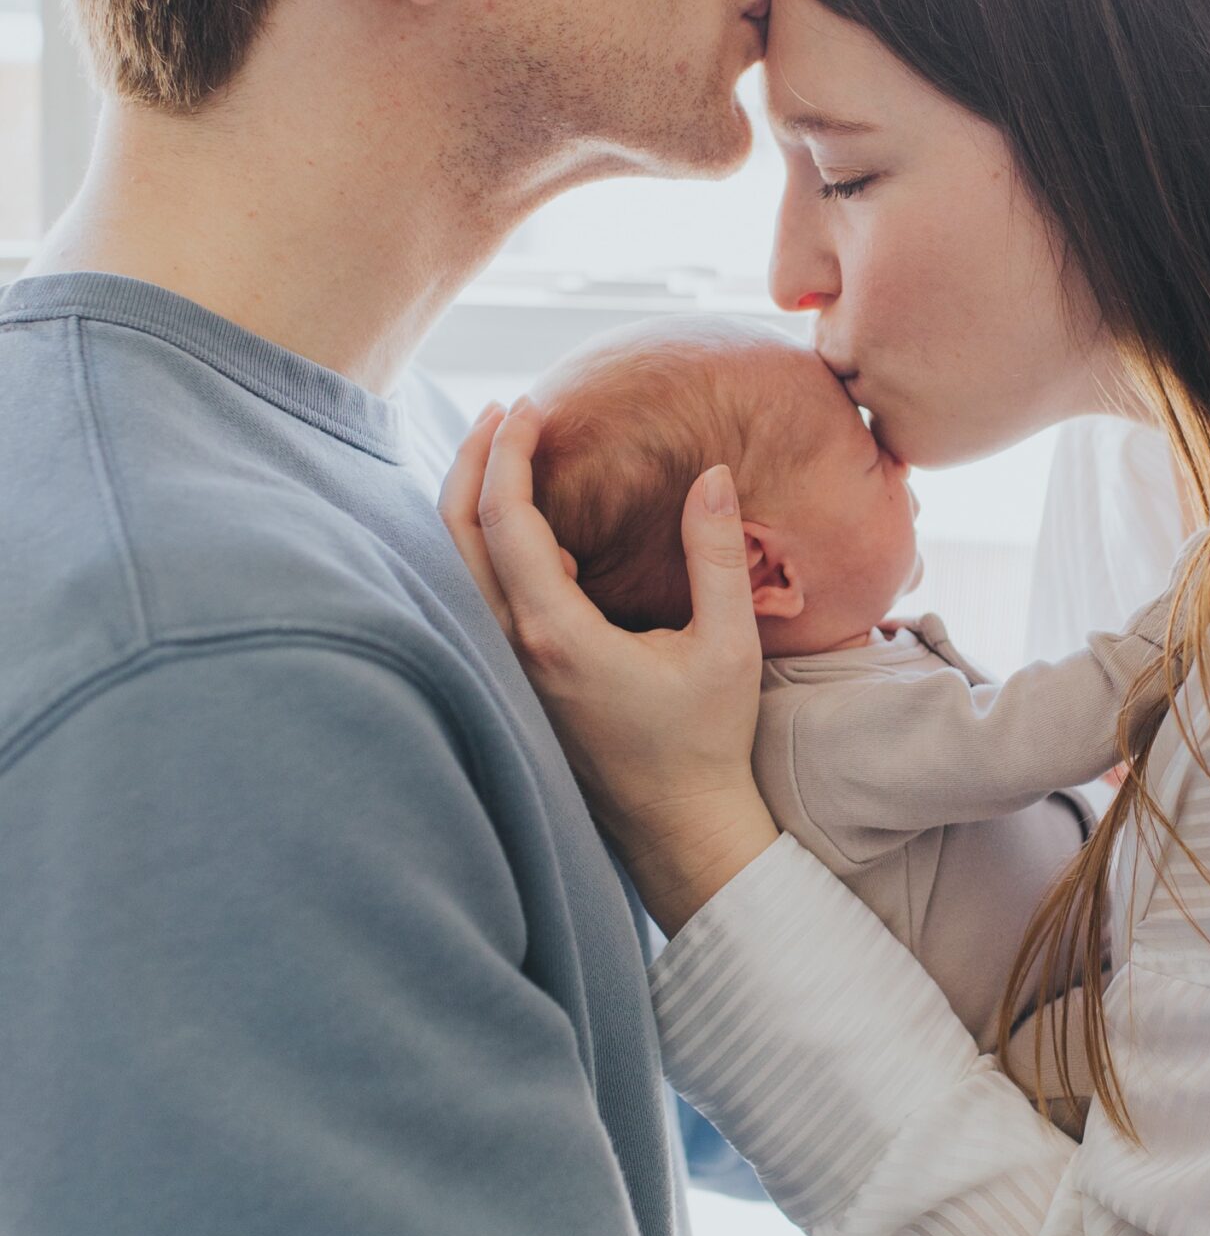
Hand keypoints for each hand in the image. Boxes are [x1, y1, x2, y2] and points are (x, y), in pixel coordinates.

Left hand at [439, 401, 777, 932]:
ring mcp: (507, 670)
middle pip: (454, 536)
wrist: (677, 830)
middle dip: (472, 462)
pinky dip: (486, 545)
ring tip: (504, 452)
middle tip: (505, 410)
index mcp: (555, 634)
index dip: (509, 453)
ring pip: (456, 568)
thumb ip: (718, 556)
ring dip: (472, 503)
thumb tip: (713, 475)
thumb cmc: (705, 744)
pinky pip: (479, 598)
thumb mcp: (728, 646)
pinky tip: (526, 526)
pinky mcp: (516, 683)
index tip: (532, 405)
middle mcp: (514, 651)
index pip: (504, 520)